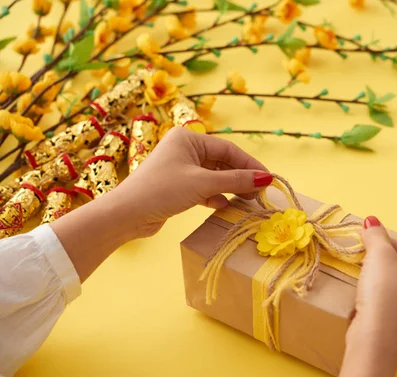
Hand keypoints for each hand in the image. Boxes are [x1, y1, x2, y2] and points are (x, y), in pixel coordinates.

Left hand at [52, 128, 271, 282]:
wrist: (126, 215)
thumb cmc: (162, 190)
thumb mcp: (203, 183)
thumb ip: (236, 180)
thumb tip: (266, 178)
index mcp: (188, 138)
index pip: (228, 149)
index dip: (250, 164)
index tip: (268, 179)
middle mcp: (184, 149)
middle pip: (222, 163)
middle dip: (241, 178)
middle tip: (259, 194)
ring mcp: (181, 168)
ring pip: (215, 177)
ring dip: (230, 189)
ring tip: (246, 202)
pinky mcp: (178, 187)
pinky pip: (204, 188)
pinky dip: (216, 196)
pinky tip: (224, 206)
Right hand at [330, 216, 396, 376]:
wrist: (376, 343)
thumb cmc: (383, 293)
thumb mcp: (379, 256)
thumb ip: (376, 235)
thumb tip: (371, 221)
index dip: (387, 247)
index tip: (369, 247)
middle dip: (392, 271)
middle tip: (369, 269)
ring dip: (392, 294)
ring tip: (370, 291)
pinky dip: (390, 317)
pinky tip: (375, 314)